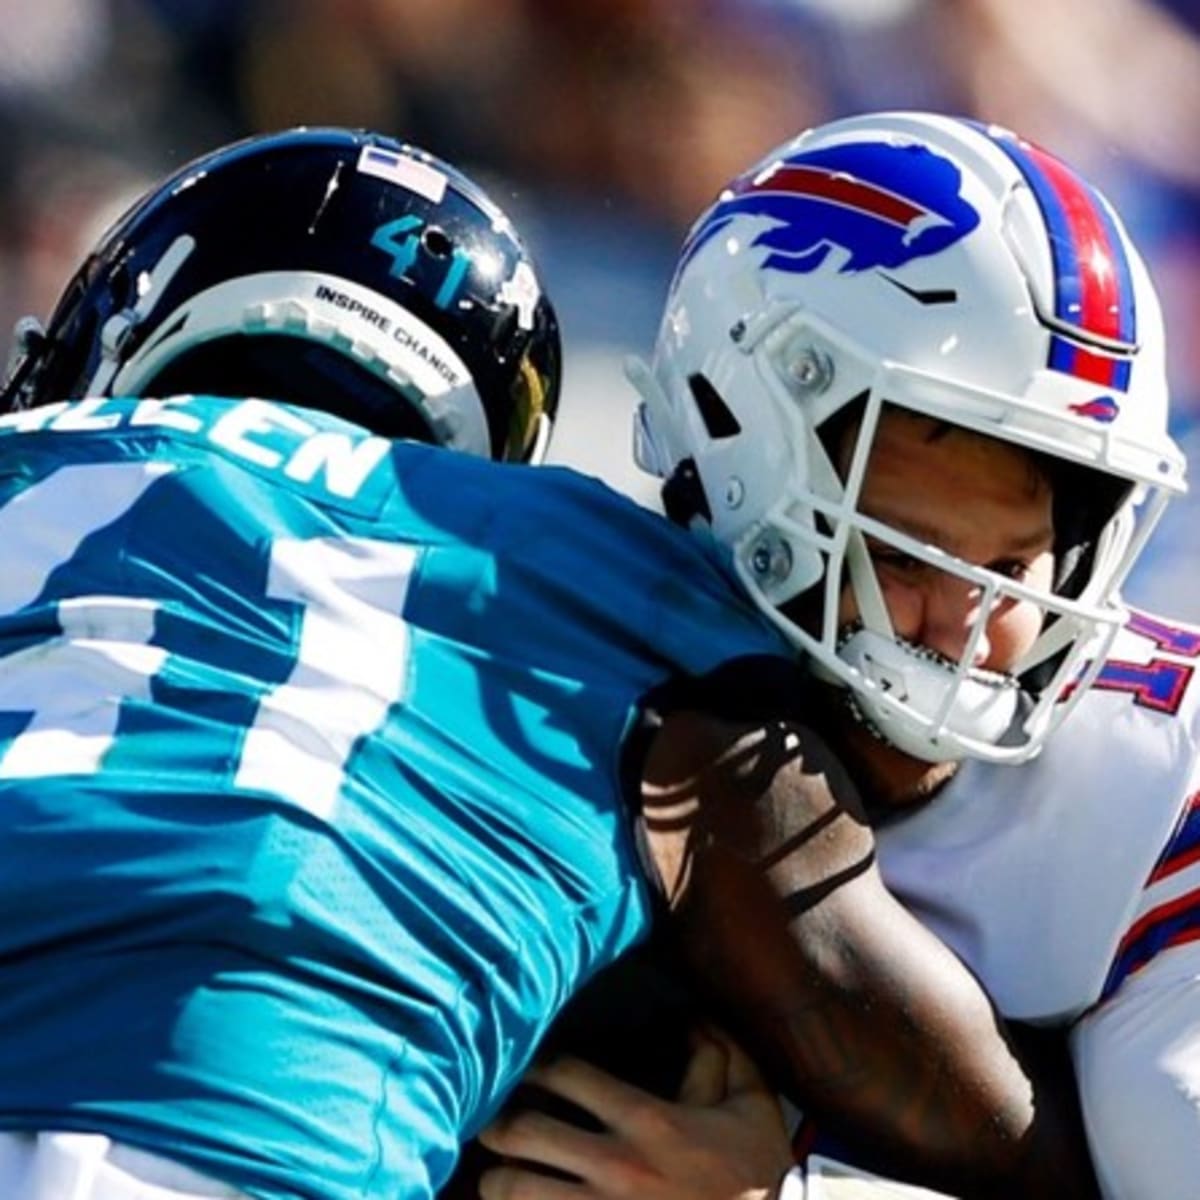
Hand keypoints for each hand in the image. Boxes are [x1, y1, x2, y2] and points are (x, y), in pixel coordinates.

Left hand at [477, 1025, 794, 1199]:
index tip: (526, 1066)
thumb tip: (693, 1016)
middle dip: (497, 1121)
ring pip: (517, 1190)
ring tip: (492, 1173)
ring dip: (495, 1180)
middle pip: (526, 1133)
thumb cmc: (757, 1172)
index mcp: (647, 1120)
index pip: (566, 1076)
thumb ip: (723, 1053)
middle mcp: (617, 1165)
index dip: (536, 1066)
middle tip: (488, 1115)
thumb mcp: (752, 1104)